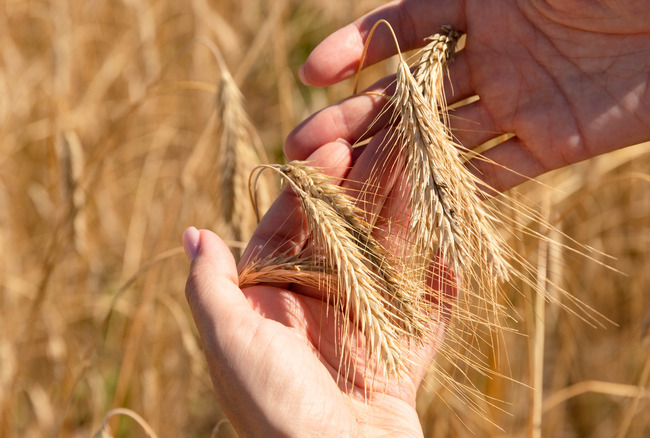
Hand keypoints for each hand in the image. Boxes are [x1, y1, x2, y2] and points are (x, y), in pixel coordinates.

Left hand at [184, 141, 440, 436]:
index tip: (339, 148)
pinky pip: (426, 313)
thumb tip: (194, 231)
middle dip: (367, 188)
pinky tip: (455, 244)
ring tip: (430, 169)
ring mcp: (361, 331)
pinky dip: (441, 284)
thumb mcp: (230, 343)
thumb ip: (211, 288)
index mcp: (271, 301)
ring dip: (409, 217)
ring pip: (390, 260)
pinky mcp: (400, 358)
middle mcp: (314, 309)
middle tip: (393, 141)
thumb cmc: (271, 410)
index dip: (312, 186)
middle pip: (345, 233)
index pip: (291, 226)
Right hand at [287, 0, 649, 190]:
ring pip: (439, 137)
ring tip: (337, 184)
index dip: (355, 49)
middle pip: (408, 92)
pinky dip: (454, 193)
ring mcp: (517, 102)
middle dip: (354, 117)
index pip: (401, 27)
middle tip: (301, 148)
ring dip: (389, 161)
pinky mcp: (551, 144)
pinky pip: (494, 173)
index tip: (310, 75)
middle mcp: (491, 55)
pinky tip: (409, 214)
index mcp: (482, 0)